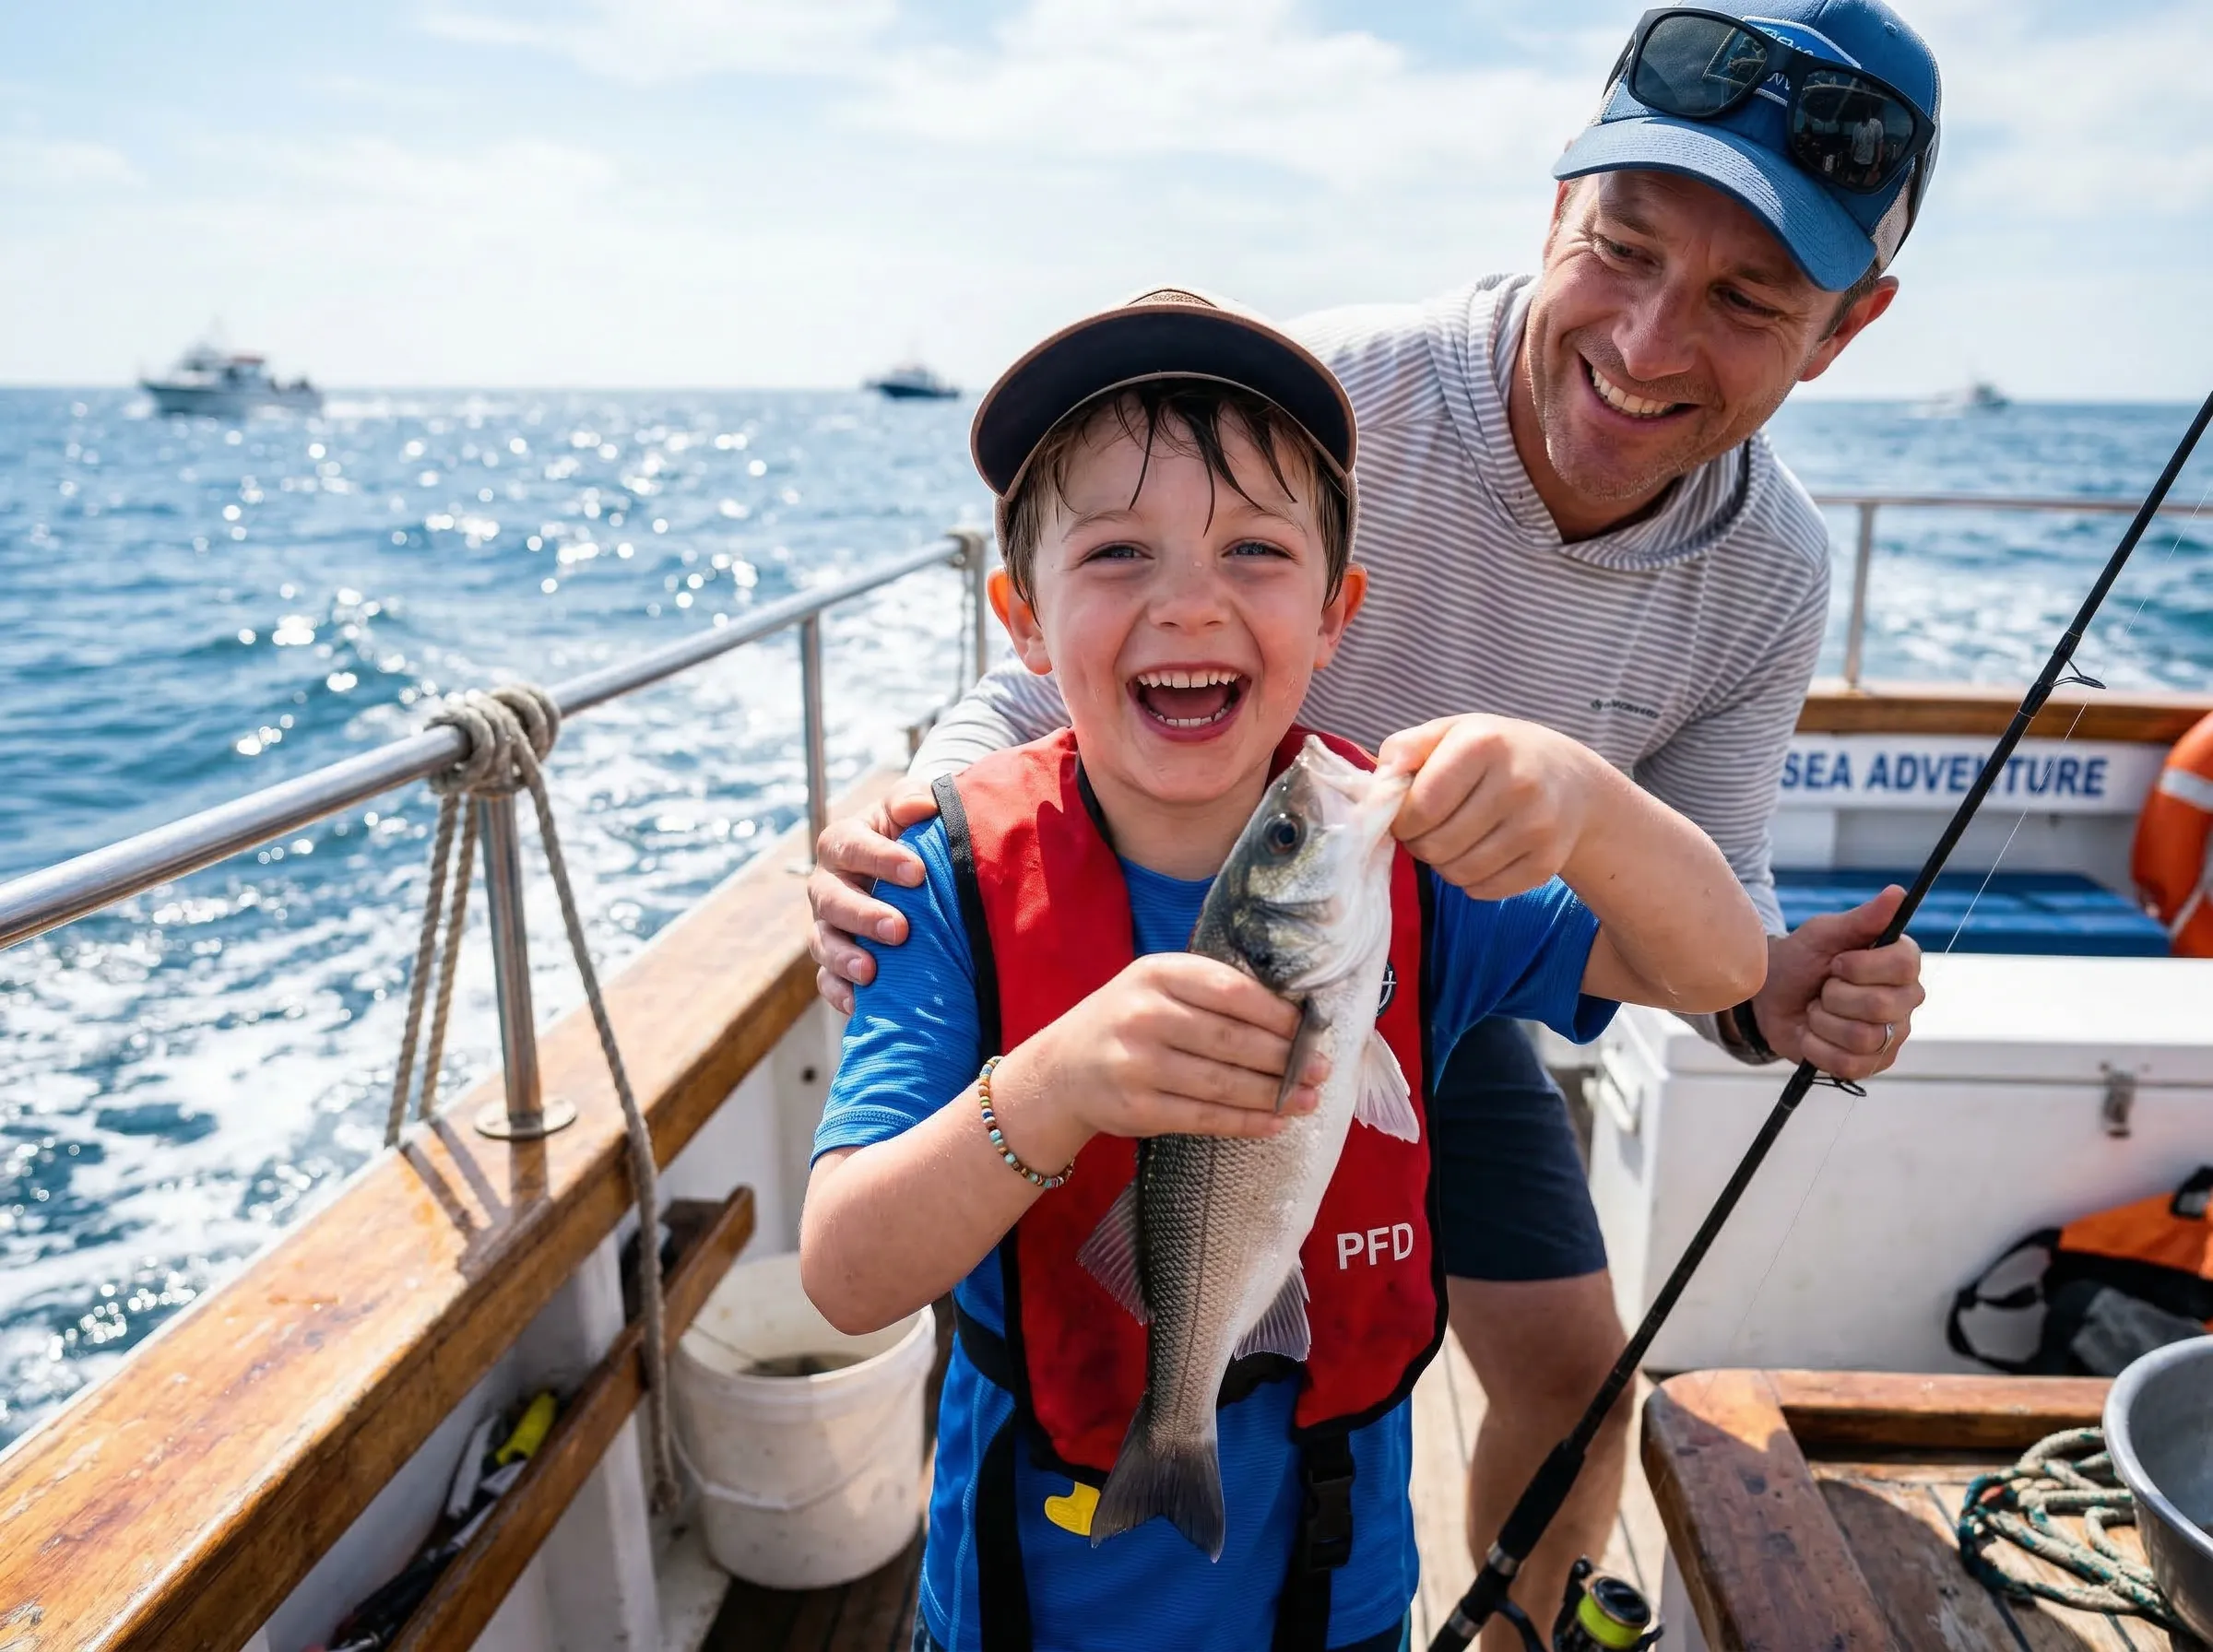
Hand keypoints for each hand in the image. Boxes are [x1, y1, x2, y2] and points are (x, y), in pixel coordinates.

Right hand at [807, 778, 941, 1012]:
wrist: (914, 870)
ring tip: (871, 972)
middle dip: (863, 915)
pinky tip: (859, 1004)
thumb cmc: (913, 834)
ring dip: (844, 957)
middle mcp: (827, 884)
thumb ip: (913, 799)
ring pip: (822, 941)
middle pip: (830, 899)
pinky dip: (838, 992)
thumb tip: (923, 806)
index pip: (851, 846)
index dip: (881, 859)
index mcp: (843, 843)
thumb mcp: (912, 808)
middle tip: (899, 929)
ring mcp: (827, 924)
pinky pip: (826, 979)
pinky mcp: (833, 960)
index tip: (918, 873)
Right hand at [986, 954, 1331, 1171]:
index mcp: (1157, 974)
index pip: (1231, 991)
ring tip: (1308, 1099)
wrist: (1062, 1071)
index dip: (1277, 1012)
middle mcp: (1145, 1016)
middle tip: (1321, 1069)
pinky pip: (1204, 1118)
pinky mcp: (1138, 1110)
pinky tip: (1274, 1122)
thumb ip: (1210, 992)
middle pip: (1232, 1039)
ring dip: (1274, 1094)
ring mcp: (1138, 1065)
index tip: (1310, 1028)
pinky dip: (1245, 1122)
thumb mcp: (1157, 987)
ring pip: (1223, 1083)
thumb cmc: (1127, 1021)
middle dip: (1286, 1058)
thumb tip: (1291, 1017)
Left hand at [1377, 715, 1610, 898]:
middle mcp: (1516, 783)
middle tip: (1430, 830)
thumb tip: (1379, 781)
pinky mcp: (1547, 862)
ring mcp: (1536, 826)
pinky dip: (1471, 880)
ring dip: (1443, 864)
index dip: (1401, 822)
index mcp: (1484, 744)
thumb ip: (1407, 748)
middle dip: (1420, 844)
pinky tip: (1481, 854)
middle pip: (1435, 845)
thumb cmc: (1497, 754)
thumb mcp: (1454, 732)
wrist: (1573, 781)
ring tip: (1454, 840)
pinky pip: (1483, 891)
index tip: (1406, 817)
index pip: (1420, 808)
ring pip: (1456, 874)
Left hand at [1753, 886, 1924, 1078]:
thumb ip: (1862, 918)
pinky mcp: (1871, 1065)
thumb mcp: (1822, 934)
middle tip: (1823, 988)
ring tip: (1816, 1011)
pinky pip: (1849, 1065)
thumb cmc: (1800, 960)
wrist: (1769, 998)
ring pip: (1863, 1037)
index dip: (1861, 966)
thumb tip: (1897, 893)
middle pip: (1881, 1006)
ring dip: (1823, 1022)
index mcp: (1901, 962)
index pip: (1904, 966)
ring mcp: (1891, 1036)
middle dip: (1835, 995)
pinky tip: (1812, 1034)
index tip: (1836, 962)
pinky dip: (1817, 1048)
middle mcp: (1905, 1000)